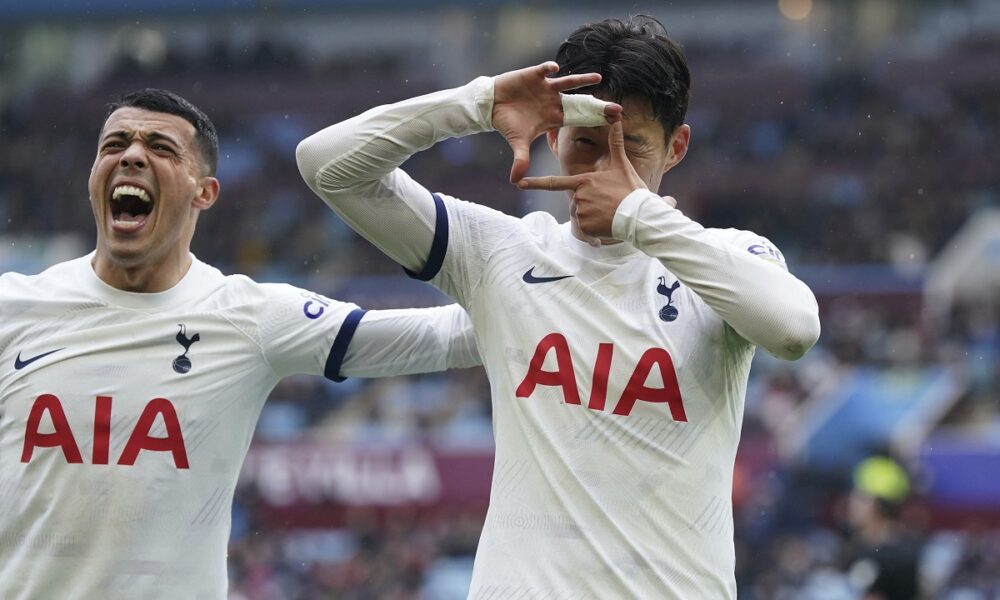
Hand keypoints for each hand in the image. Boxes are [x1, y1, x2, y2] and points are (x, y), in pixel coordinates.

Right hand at [493, 61, 620, 182]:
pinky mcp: (534, 76)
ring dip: (581, 80)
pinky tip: (555, 68)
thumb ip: (520, 159)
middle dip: (596, 105)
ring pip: (567, 83)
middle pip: (579, 102)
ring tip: (598, 78)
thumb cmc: (508, 123)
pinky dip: (549, 68)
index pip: (578, 119)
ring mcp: (546, 88)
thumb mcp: (517, 142)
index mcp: (553, 117)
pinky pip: (544, 70)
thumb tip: (515, 181)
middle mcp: (553, 102)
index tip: (610, 123)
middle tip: (616, 108)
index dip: (593, 122)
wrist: (492, 105)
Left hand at [517, 120, 647, 238]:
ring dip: (593, 218)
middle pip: (576, 201)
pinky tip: (607, 226)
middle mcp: (578, 195)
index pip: (553, 183)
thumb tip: (616, 117)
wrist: (640, 215)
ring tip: (610, 214)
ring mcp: (580, 211)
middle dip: (590, 204)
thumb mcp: (622, 165)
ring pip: (581, 216)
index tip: (518, 184)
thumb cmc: (631, 190)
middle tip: (608, 204)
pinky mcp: (585, 226)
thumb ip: (615, 142)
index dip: (534, 184)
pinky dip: (594, 231)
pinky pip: (585, 230)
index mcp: (583, 181)